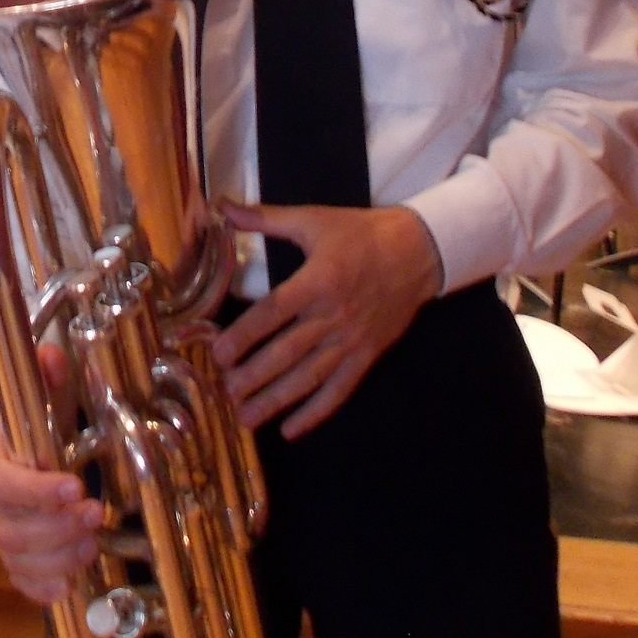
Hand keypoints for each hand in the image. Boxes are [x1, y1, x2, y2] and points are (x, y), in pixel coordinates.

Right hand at [0, 349, 103, 606]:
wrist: (26, 457)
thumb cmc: (37, 428)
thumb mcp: (44, 400)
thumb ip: (48, 378)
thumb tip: (49, 353)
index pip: (0, 481)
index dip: (35, 489)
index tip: (74, 485)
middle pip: (12, 527)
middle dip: (57, 525)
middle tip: (96, 512)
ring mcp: (0, 533)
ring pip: (19, 557)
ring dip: (60, 556)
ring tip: (93, 541)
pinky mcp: (15, 559)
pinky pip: (22, 582)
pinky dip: (44, 589)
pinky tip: (69, 585)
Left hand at [212, 202, 442, 438]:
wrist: (419, 250)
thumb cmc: (361, 233)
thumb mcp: (314, 218)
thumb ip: (266, 218)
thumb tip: (222, 206)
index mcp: (317, 281)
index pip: (273, 313)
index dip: (244, 335)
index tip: (218, 354)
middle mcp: (332, 315)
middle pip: (287, 352)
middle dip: (253, 376)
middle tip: (224, 392)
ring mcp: (351, 340)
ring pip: (309, 377)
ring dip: (276, 400)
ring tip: (246, 417)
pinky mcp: (367, 355)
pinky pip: (340, 390)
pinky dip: (316, 412)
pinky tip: (291, 430)